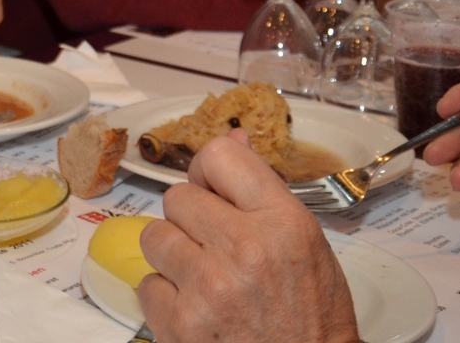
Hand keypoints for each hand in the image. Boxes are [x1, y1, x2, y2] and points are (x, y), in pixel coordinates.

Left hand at [138, 132, 359, 342]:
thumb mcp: (307, 245)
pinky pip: (146, 285)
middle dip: (192, 220)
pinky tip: (198, 311)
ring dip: (173, 256)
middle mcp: (244, 249)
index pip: (219, 156)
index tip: (215, 193)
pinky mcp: (181, 323)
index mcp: (283, 223)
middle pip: (178, 197)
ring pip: (154, 236)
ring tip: (207, 280)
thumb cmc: (312, 317)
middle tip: (217, 249)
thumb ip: (263, 192)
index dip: (210, 173)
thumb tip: (233, 136)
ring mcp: (208, 287)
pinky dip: (166, 299)